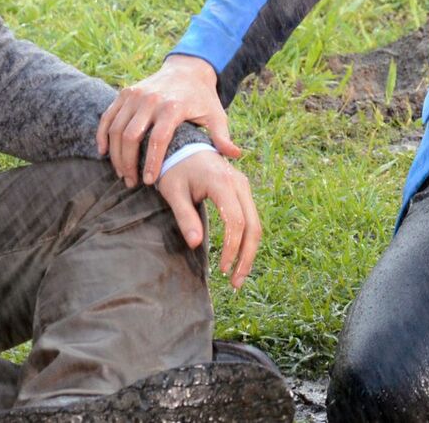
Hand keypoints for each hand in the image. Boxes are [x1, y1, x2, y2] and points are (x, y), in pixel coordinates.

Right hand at [97, 54, 240, 186]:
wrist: (187, 69)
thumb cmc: (202, 98)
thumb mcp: (216, 115)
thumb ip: (222, 136)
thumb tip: (236, 156)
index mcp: (173, 106)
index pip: (157, 139)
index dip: (151, 162)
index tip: (148, 182)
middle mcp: (150, 99)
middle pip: (131, 136)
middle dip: (128, 163)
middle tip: (131, 183)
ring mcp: (134, 95)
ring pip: (116, 129)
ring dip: (116, 154)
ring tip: (122, 174)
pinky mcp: (124, 93)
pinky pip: (107, 117)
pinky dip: (102, 135)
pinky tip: (103, 152)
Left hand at [155, 150, 261, 289]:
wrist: (183, 145)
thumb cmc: (175, 169)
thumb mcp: (174, 191)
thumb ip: (185, 216)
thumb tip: (196, 244)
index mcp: (222, 182)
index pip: (235, 221)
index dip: (232, 248)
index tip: (221, 269)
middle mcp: (239, 183)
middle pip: (252, 225)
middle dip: (246, 257)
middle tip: (235, 283)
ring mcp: (243, 186)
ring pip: (255, 224)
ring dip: (249, 252)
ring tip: (238, 277)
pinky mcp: (242, 191)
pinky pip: (250, 219)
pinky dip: (247, 241)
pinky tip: (238, 259)